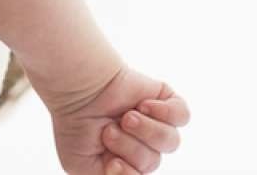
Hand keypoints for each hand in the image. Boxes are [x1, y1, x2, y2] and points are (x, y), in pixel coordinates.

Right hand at [47, 66, 188, 174]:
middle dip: (130, 148)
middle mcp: (140, 142)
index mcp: (123, 160)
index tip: (111, 162)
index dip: (128, 173)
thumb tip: (128, 174)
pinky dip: (165, 113)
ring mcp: (153, 121)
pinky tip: (143, 106)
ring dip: (147, 131)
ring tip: (128, 117)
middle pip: (152, 161)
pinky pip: (181, 115)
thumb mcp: (83, 167)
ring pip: (170, 141)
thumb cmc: (74, 126)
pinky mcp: (163, 99)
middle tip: (109, 130)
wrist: (77, 90)